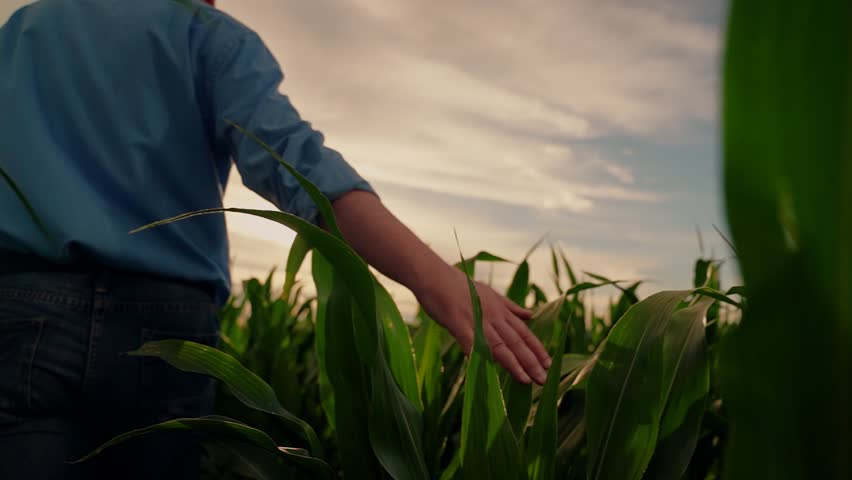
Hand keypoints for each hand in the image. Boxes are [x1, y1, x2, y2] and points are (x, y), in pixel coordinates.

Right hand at [414, 266, 551, 384]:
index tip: (549, 364)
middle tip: (543, 380)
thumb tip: (531, 315)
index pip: (524, 332)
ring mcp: (477, 320)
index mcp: (501, 310)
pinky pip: (472, 343)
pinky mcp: (458, 324)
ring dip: (513, 364)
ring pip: (499, 345)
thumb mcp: (490, 293)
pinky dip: (481, 356)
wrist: (435, 276)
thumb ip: (511, 307)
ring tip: (526, 380)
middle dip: (531, 362)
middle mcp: (493, 316)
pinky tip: (489, 371)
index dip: (537, 349)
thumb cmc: (460, 286)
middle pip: (516, 341)